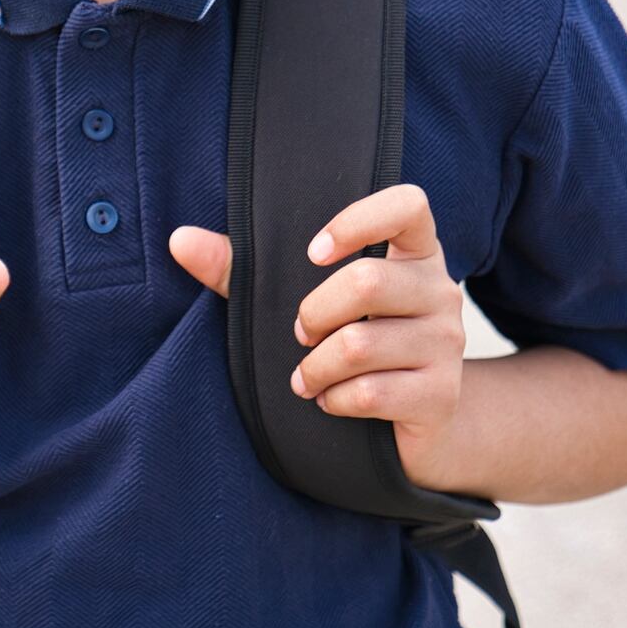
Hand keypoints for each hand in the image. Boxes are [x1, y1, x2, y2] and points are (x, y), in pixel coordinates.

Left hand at [168, 182, 465, 481]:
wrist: (418, 423)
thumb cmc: (351, 343)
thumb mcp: (302, 300)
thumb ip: (242, 270)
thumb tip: (179, 239)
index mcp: (414, 252)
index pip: (408, 205)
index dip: (359, 220)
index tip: (312, 252)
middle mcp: (440, 290)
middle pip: (368, 281)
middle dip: (313, 313)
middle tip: (297, 334)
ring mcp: (448, 344)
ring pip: (362, 344)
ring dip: (315, 366)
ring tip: (305, 377)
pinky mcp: (442, 395)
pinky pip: (373, 392)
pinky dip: (335, 401)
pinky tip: (330, 402)